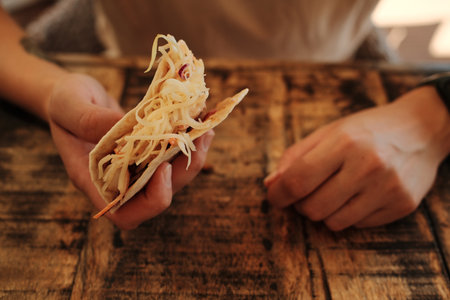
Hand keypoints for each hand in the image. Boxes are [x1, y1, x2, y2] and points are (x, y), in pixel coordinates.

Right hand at [48, 73, 213, 228]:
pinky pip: (171, 154)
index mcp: (93, 180)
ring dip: (192, 156)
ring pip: (171, 177)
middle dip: (183, 172)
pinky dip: (188, 140)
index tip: (163, 168)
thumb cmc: (62, 101)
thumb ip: (90, 120)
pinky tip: (200, 119)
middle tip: (199, 139)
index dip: (150, 201)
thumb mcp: (67, 105)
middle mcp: (118, 180)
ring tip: (206, 129)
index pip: (124, 214)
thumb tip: (129, 132)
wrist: (71, 93)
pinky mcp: (147, 152)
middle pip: (157, 195)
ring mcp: (134, 167)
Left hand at [265, 86, 449, 230]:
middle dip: (301, 204)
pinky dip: (349, 214)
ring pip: (333, 222)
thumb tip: (271, 184)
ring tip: (334, 191)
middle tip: (308, 191)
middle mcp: (368, 166)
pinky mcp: (402, 205)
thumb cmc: (366, 130)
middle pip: (313, 208)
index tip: (274, 196)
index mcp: (345, 143)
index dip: (278, 194)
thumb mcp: (329, 133)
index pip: (298, 180)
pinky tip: (358, 194)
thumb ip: (295, 157)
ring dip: (324, 211)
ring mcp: (388, 188)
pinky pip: (358, 225)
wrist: (421, 129)